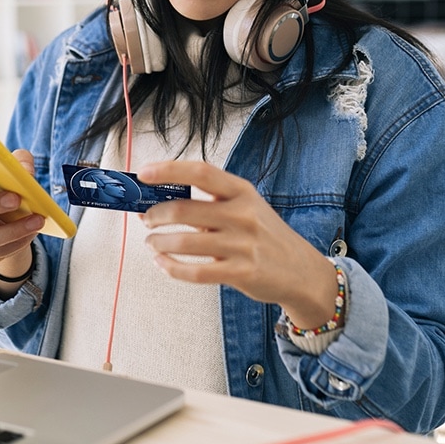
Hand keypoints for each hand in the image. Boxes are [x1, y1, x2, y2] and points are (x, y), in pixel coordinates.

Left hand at [138, 161, 338, 329]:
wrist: (301, 272)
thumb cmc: (264, 236)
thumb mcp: (246, 209)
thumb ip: (210, 204)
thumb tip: (159, 202)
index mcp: (242, 191)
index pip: (200, 171)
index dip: (167, 170)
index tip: (143, 174)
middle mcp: (243, 214)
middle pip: (184, 209)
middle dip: (155, 214)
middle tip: (146, 219)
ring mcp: (243, 245)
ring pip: (184, 243)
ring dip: (158, 243)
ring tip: (152, 243)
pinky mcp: (241, 273)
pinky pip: (195, 271)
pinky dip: (171, 267)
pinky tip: (162, 263)